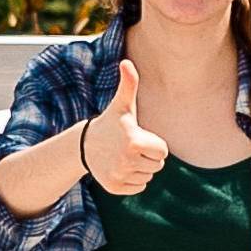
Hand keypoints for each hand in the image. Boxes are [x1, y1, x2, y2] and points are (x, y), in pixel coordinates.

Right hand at [86, 83, 168, 197]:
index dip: (153, 143)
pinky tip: (121, 167)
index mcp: (135, 141)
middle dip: (148, 156)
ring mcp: (119, 176)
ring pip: (148, 177)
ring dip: (141, 168)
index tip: (138, 136)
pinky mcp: (114, 188)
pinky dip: (133, 180)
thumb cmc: (112, 123)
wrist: (86, 144)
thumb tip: (126, 62)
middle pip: (157, 165)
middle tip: (131, 147)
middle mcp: (127, 161)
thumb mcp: (123, 104)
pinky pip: (138, 187)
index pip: (163, 151)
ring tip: (125, 156)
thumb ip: (129, 83)